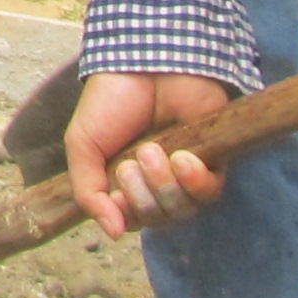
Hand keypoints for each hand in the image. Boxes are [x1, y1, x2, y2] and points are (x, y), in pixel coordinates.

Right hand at [65, 70, 232, 238]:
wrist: (141, 64)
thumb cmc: (110, 101)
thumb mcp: (83, 147)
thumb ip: (89, 193)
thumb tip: (112, 233)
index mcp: (129, 181)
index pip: (135, 219)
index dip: (127, 213)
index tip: (116, 192)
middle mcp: (160, 181)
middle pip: (160, 218)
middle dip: (143, 196)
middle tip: (131, 164)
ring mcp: (187, 171)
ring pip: (184, 209)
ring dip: (164, 185)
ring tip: (153, 150)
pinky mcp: (214, 158)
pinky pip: (211, 191)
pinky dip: (195, 181)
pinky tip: (183, 158)